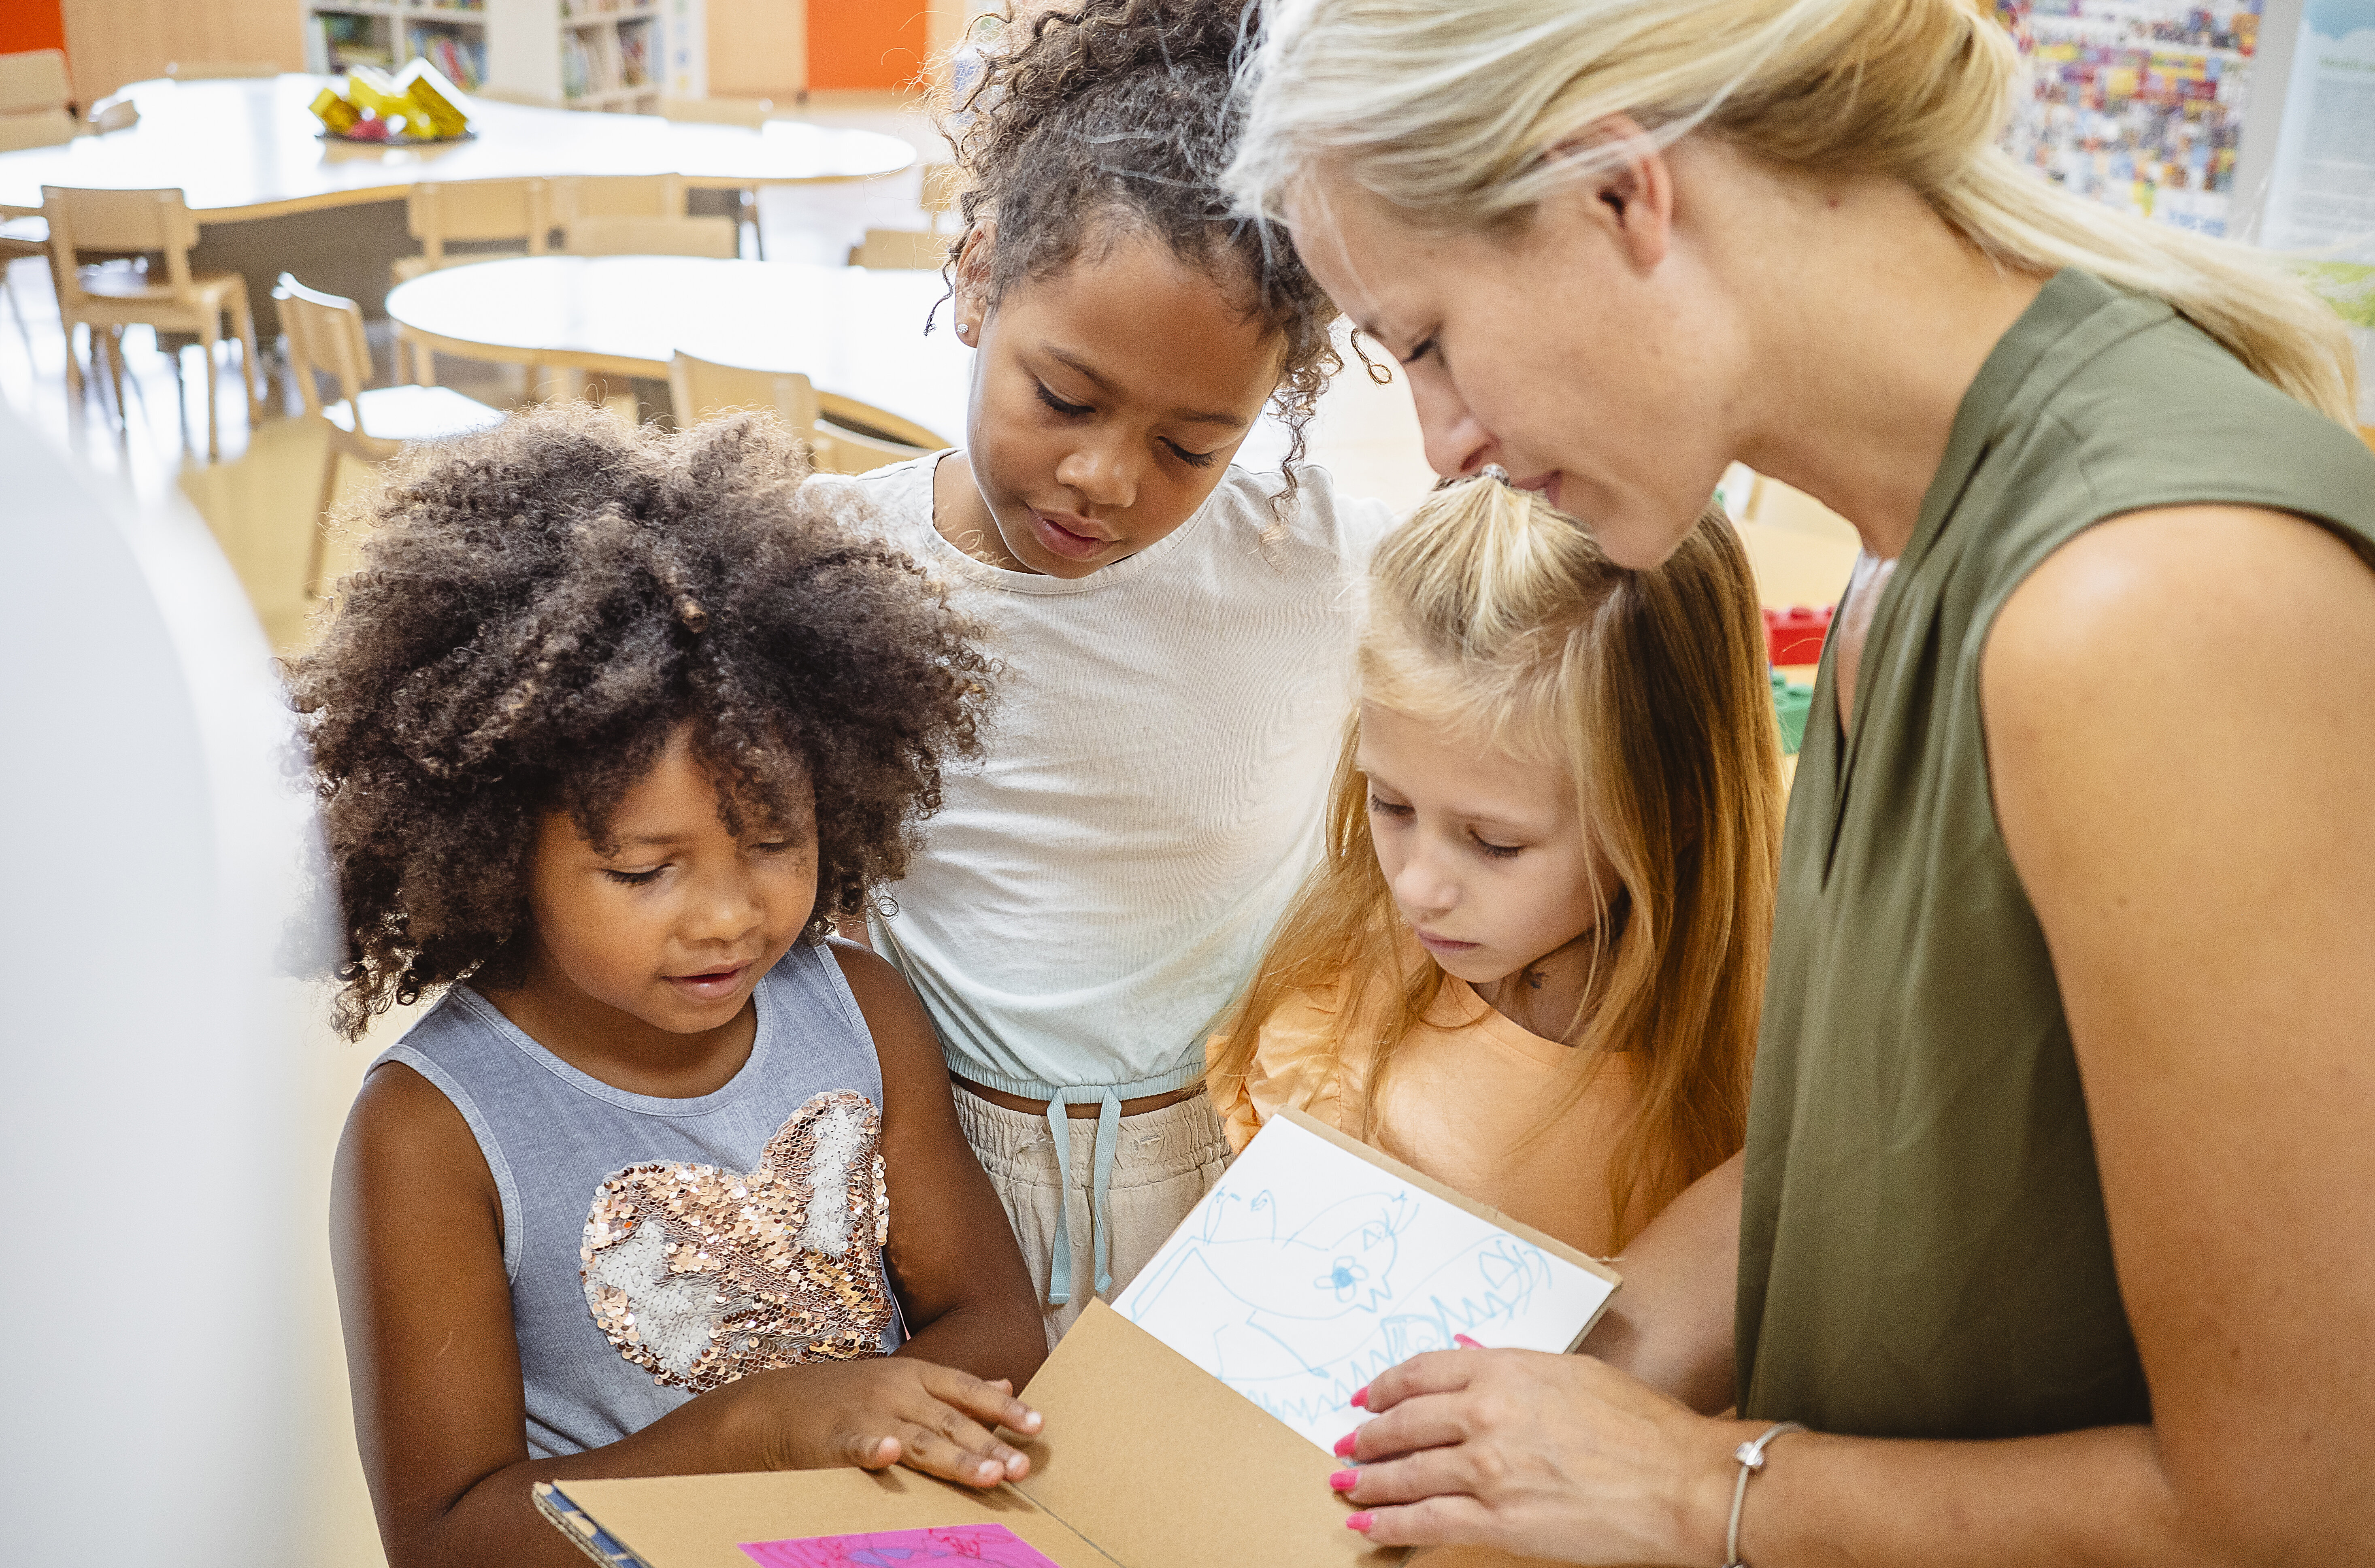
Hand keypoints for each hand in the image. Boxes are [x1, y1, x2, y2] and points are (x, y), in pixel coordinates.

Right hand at [736, 1358, 1043, 1488]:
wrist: (776, 1406)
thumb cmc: (849, 1398)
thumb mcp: (906, 1382)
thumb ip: (957, 1391)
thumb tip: (1007, 1388)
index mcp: (917, 1376)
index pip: (968, 1391)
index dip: (1004, 1409)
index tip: (1038, 1426)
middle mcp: (897, 1391)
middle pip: (951, 1421)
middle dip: (989, 1445)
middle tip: (1021, 1468)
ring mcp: (867, 1413)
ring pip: (919, 1439)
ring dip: (954, 1458)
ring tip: (989, 1475)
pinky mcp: (835, 1437)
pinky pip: (858, 1445)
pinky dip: (874, 1449)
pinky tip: (889, 1454)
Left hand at [1332, 1346, 1745, 1562]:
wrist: (1680, 1482)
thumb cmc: (1642, 1426)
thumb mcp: (1574, 1374)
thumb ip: (1514, 1369)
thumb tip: (1471, 1355)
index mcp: (1505, 1371)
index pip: (1423, 1372)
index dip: (1386, 1386)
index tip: (1367, 1397)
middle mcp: (1486, 1415)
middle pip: (1405, 1423)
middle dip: (1369, 1437)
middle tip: (1348, 1445)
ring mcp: (1487, 1470)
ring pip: (1408, 1473)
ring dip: (1369, 1481)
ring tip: (1345, 1484)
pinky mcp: (1498, 1520)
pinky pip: (1426, 1521)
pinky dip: (1389, 1524)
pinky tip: (1366, 1525)